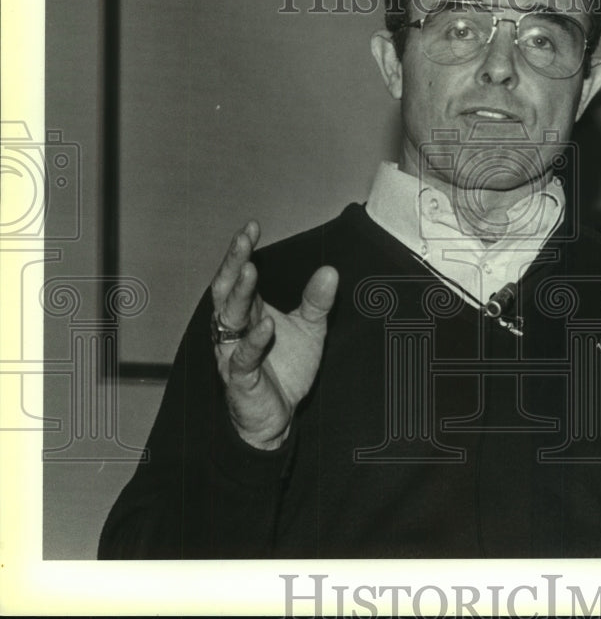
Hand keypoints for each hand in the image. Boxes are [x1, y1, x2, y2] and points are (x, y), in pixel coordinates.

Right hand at [211, 221, 337, 448]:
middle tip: (243, 239)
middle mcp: (235, 328)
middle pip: (226, 290)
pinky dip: (254, 342)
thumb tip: (330, 271)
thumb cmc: (285, 368)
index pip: (239, 275)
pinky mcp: (241, 379)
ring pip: (228, 320)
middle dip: (233, 263)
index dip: (242, 252)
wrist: (277, 417)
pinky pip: (243, 358)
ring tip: (250, 270)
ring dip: (239, 295)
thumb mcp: (310, 329)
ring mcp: (234, 352)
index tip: (252, 227)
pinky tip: (266, 327)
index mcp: (249, 312)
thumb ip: (317, 301)